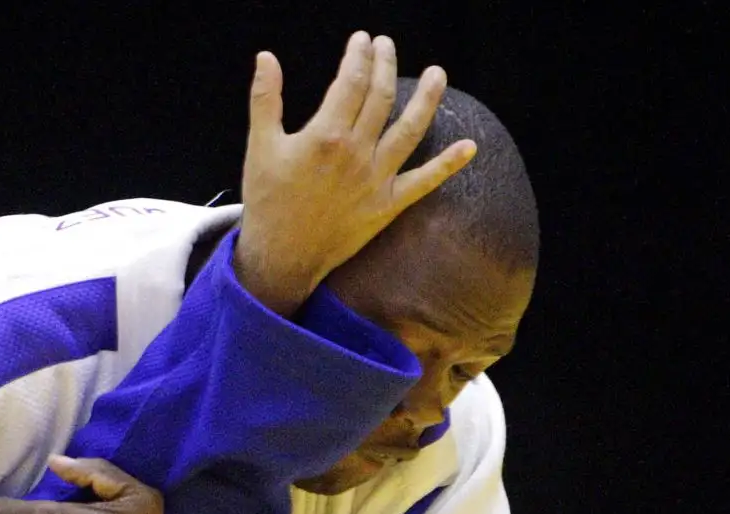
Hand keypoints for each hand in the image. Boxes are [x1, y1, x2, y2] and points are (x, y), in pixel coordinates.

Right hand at [233, 32, 475, 315]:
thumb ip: (265, 98)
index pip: (351, 82)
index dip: (359, 56)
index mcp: (325, 136)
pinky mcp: (387, 206)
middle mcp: (356, 154)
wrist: (280, 257)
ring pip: (410, 130)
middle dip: (385, 65)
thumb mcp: (259, 147)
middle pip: (381, 98)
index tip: (362, 41)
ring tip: (438, 73)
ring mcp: (376, 180)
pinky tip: (470, 147)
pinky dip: (448, 165)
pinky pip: (424, 182)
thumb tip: (266, 57)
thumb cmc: (267, 201)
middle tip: (387, 45)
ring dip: (428, 99)